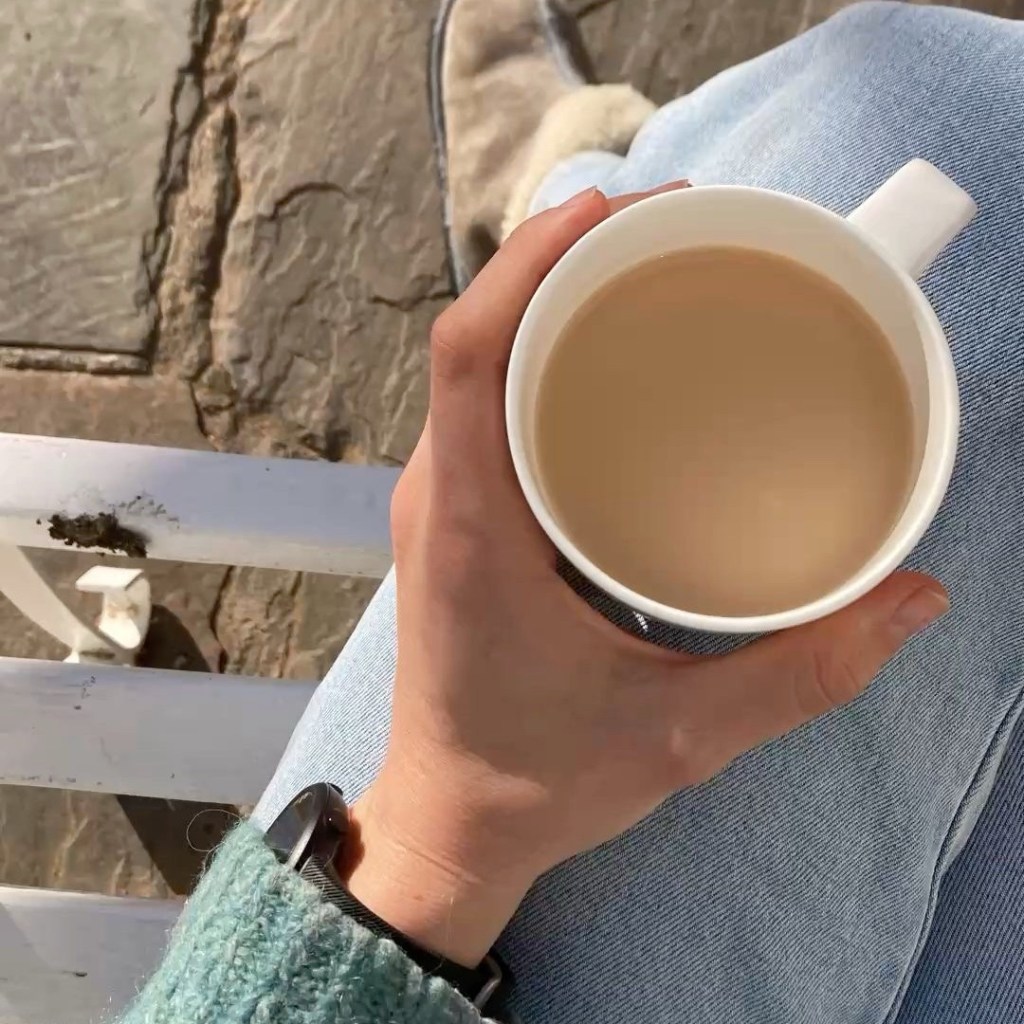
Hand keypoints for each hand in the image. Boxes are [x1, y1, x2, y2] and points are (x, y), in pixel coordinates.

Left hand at [344, 186, 948, 965]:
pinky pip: (488, 406)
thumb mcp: (681, 736)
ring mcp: (444, 503)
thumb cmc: (539, 781)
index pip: (466, 353)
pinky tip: (615, 361)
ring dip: (553, 304)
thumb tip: (911, 598)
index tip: (612, 211)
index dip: (528, 262)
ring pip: (482, 365)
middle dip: (563, 262)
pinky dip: (544, 359)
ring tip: (652, 273)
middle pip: (480, 336)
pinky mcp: (461, 517)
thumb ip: (802, 673)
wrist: (453, 822)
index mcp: (473, 528)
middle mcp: (442, 496)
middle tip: (673, 233)